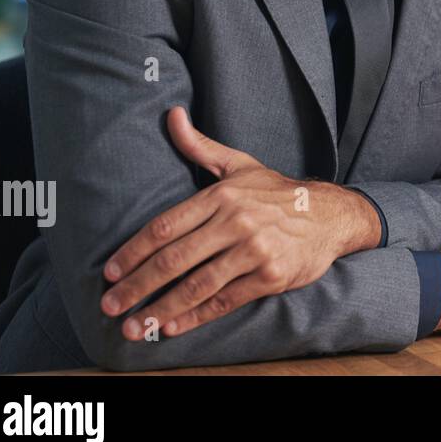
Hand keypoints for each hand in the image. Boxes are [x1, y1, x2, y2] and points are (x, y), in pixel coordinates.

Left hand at [100, 106, 379, 340]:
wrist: (331, 215)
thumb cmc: (277, 193)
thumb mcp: (240, 165)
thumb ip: (199, 146)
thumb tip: (171, 114)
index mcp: (222, 195)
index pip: (165, 227)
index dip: (133, 252)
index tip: (110, 272)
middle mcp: (237, 222)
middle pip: (174, 259)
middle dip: (137, 286)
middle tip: (109, 306)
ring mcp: (255, 251)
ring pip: (196, 285)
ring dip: (160, 308)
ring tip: (132, 326)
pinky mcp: (271, 276)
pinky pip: (225, 300)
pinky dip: (196, 316)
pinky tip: (171, 327)